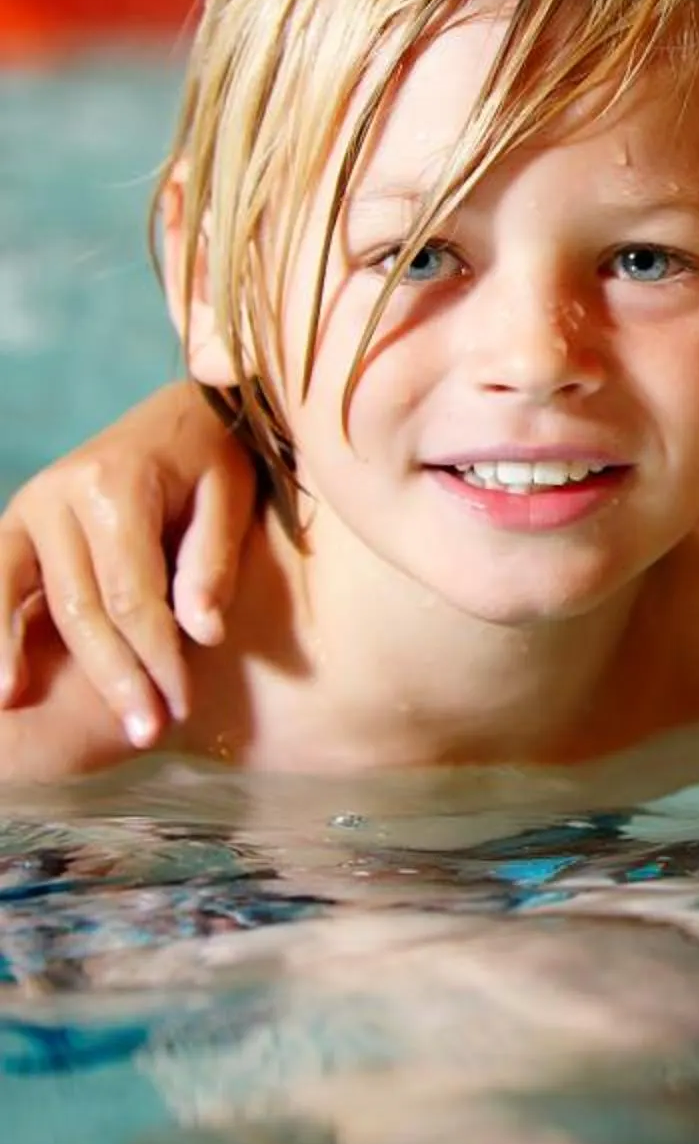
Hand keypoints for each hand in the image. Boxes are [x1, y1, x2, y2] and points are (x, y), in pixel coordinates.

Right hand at [0, 383, 253, 743]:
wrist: (179, 411)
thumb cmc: (216, 457)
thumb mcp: (232, 494)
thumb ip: (212, 562)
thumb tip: (202, 635)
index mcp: (115, 486)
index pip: (133, 594)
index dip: (155, 656)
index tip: (180, 704)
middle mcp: (58, 495)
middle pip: (81, 608)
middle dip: (114, 676)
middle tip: (145, 731)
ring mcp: (27, 509)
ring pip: (29, 603)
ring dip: (30, 664)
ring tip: (25, 713)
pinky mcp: (15, 525)